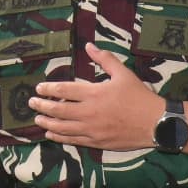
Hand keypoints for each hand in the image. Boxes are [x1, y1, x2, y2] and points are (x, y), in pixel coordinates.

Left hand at [31, 50, 164, 150]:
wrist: (155, 123)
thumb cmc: (139, 97)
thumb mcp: (124, 73)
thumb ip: (105, 59)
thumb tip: (89, 46)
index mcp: (94, 93)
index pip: (64, 91)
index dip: (49, 89)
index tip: (39, 88)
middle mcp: (89, 112)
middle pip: (58, 111)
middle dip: (42, 107)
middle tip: (32, 103)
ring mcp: (91, 129)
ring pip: (62, 128)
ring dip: (47, 124)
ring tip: (37, 120)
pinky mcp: (96, 142)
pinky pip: (73, 140)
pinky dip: (59, 137)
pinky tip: (51, 135)